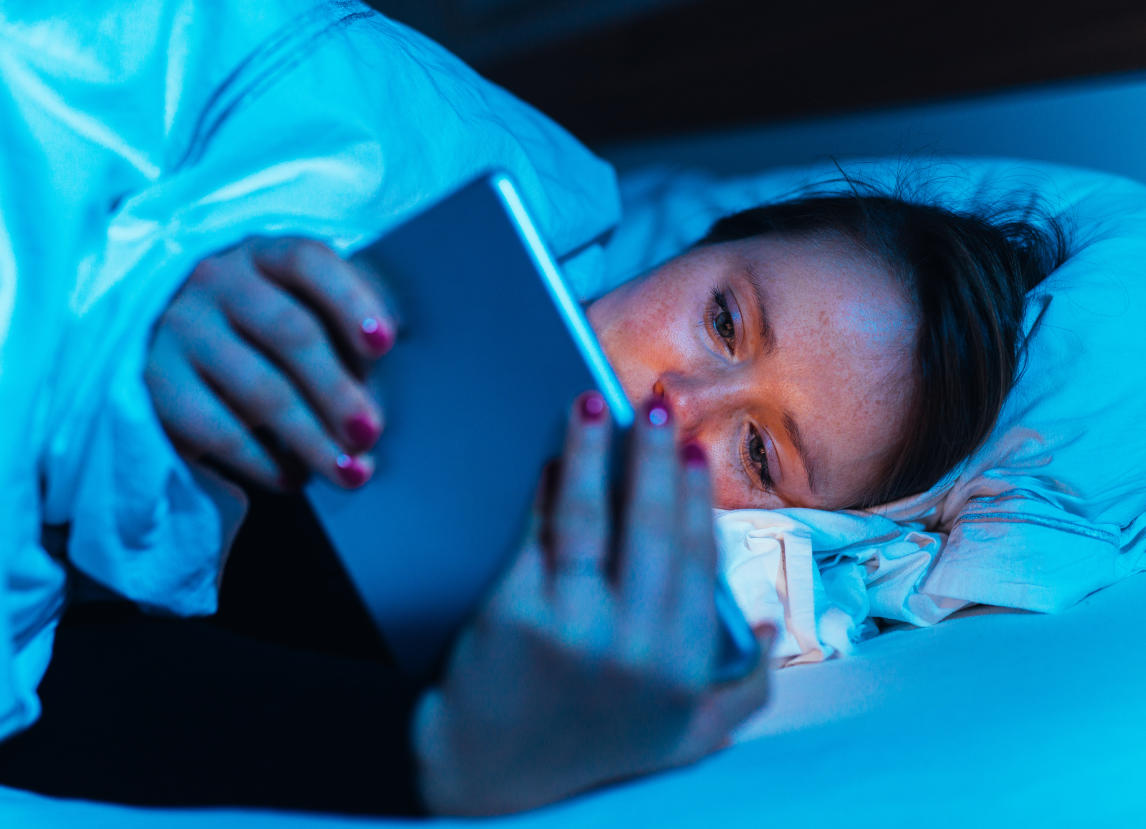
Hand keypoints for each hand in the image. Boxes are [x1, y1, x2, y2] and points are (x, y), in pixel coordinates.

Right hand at [145, 236, 395, 489]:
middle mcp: (215, 281)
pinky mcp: (154, 384)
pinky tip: (295, 477)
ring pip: (260, 390)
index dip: (350, 300)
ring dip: (312, 439)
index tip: (385, 343)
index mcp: (263, 255)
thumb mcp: (297, 313)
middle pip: (290, 331)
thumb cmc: (259, 334)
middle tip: (370, 434)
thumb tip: (379, 397)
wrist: (158, 347)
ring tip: (349, 472)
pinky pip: (219, 430)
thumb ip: (341, 338)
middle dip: (338, 390)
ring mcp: (179, 329)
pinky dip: (265, 462)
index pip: (308, 261)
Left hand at [412, 392, 775, 814]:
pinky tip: (548, 458)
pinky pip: (536, 532)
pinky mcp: (512, 613)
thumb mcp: (680, 739)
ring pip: (590, 516)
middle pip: (650, 526)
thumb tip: (765, 622)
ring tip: (595, 405)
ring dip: (594, 450)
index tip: (693, 453)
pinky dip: (544, 488)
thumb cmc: (585, 751)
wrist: (484, 779)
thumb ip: (741, 691)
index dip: (694, 498)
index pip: (695, 559)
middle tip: (657, 407)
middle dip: (656, 456)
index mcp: (681, 668)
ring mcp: (572, 628)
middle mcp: (634, 647)